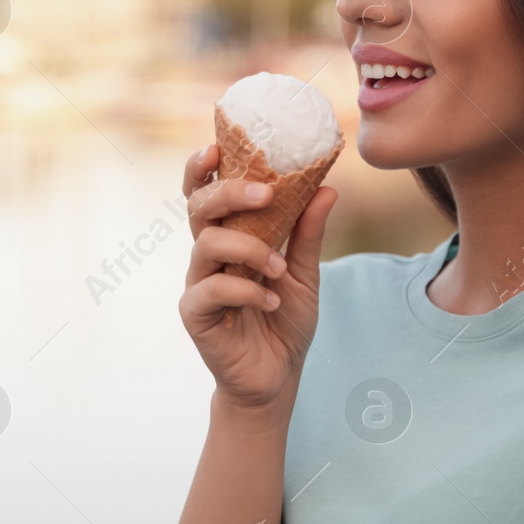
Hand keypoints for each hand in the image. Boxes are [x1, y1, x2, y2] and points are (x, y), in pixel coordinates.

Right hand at [177, 143, 338, 413]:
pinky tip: (271, 301)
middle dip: (228, 192)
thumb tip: (328, 188)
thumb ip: (309, 233)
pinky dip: (245, 290)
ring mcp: (198, 283)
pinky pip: (211, 290)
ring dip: (247, 248)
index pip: (205, 192)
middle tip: (265, 193)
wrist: (277, 376)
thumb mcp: (306, 273)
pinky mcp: (195, 314)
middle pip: (198, 208)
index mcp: (229, 236)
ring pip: (205, 245)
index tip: (218, 147)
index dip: (202, 168)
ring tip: (279, 267)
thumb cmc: (285, 321)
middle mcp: (208, 254)